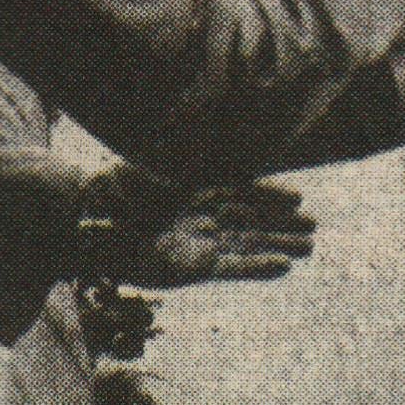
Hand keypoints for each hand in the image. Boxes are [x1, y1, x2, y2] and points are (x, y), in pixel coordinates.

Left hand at [77, 165, 315, 288]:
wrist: (89, 226)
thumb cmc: (117, 189)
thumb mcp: (150, 165)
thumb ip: (183, 156)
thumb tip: (208, 136)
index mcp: (201, 187)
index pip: (246, 191)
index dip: (272, 197)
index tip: (297, 199)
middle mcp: (206, 215)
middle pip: (255, 219)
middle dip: (285, 224)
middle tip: (314, 228)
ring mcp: (201, 241)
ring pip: (250, 244)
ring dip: (278, 246)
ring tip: (308, 249)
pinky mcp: (194, 267)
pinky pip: (232, 267)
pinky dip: (257, 267)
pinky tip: (282, 268)